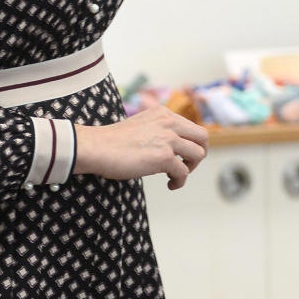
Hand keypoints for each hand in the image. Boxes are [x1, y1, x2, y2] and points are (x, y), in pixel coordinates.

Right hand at [73, 106, 207, 190]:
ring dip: (190, 168)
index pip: (192, 127)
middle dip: (198, 154)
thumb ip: (157, 130)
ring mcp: (168, 139)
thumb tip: (171, 149)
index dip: (191, 144)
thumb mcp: (140, 126)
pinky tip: (170, 185)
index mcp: (163, 113)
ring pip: (198, 154)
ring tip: (175, 176)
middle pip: (203, 138)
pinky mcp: (164, 157)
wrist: (96, 147)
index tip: (181, 156)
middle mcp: (169, 122)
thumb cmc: (112, 142)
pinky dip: (179, 182)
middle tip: (186, 165)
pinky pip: (183, 172)